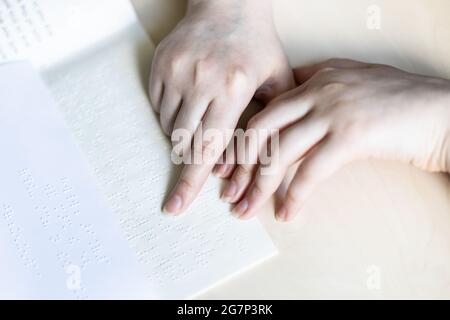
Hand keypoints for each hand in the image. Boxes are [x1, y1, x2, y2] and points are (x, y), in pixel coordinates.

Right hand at [150, 0, 294, 213]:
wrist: (227, 4)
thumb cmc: (256, 45)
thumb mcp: (279, 79)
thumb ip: (278, 121)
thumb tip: (275, 163)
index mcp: (232, 89)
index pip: (209, 148)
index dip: (191, 182)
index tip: (176, 207)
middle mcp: (200, 81)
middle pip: (184, 143)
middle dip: (186, 168)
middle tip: (182, 190)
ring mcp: (176, 72)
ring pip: (169, 127)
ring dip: (182, 141)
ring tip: (200, 128)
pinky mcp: (160, 65)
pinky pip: (158, 107)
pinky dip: (170, 118)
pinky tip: (188, 108)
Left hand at [223, 58, 449, 220]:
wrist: (441, 111)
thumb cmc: (397, 102)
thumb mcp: (351, 83)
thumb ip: (316, 89)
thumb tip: (284, 112)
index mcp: (315, 78)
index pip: (264, 109)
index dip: (241, 140)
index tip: (228, 166)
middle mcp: (319, 90)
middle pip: (262, 129)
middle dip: (240, 165)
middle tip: (230, 192)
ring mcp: (334, 111)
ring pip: (280, 151)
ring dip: (260, 186)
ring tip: (248, 209)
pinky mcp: (352, 136)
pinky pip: (311, 171)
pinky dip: (295, 196)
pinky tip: (288, 212)